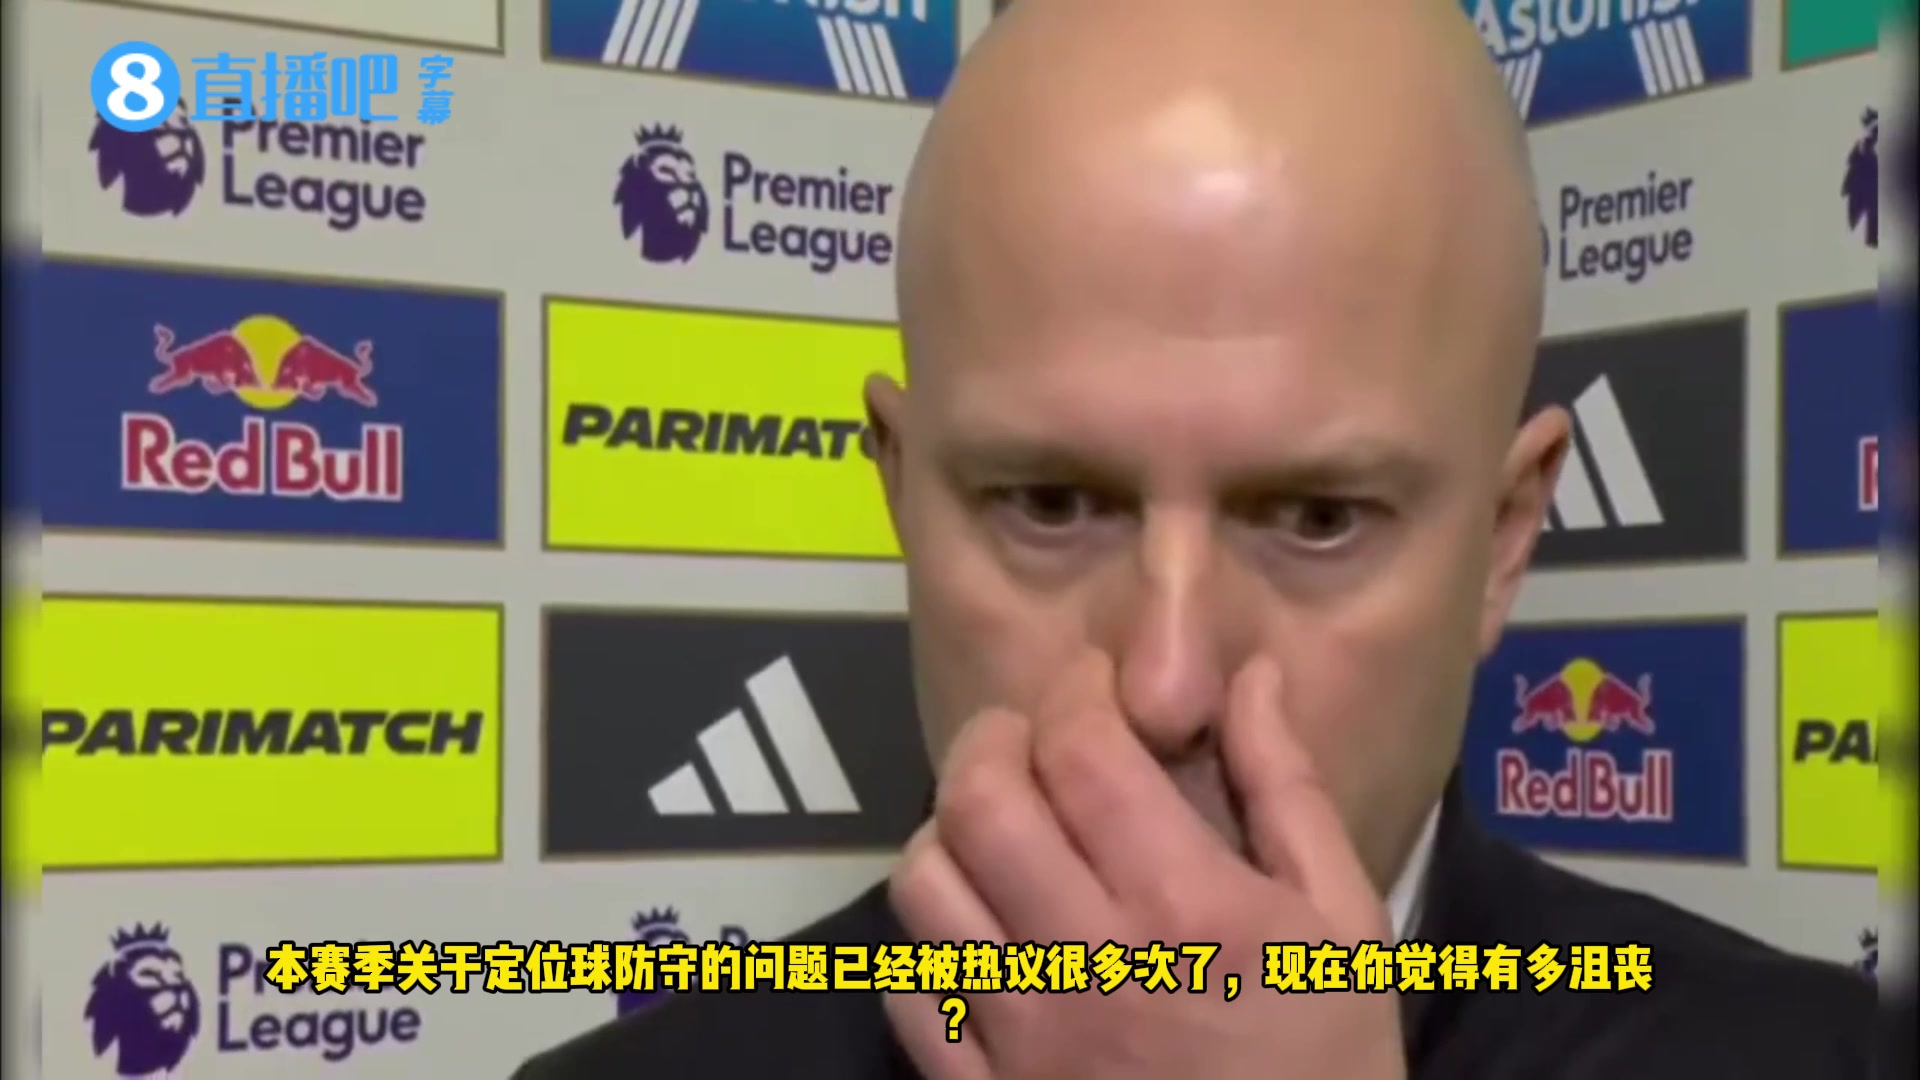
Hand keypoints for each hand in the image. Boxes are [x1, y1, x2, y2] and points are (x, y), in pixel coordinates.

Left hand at [884, 652, 1406, 1079]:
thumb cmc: (1327, 1067)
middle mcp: (1087, 959)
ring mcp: (1022, 1034)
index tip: (1093, 689)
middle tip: (1026, 741)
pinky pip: (910, 992)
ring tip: (994, 833)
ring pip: (924, 888)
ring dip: (949, 835)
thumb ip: (1288, 792)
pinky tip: (979, 935)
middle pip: (980, 803)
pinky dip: (928, 944)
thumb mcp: (1346, 926)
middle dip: (992, 741)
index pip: (1081, 749)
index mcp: (1184, 905)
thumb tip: (1250, 676)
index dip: (1075, 693)